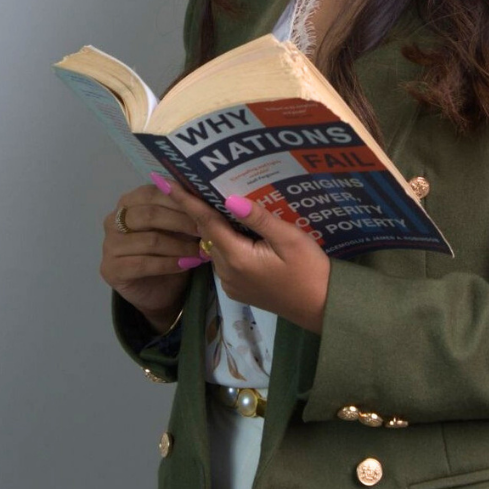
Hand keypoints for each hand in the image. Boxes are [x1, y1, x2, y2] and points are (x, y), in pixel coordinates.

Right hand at [99, 180, 205, 333]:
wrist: (158, 291)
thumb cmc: (169, 252)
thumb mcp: (178, 228)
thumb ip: (184, 210)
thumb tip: (204, 198)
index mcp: (128, 202)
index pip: (152, 193)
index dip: (179, 200)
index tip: (204, 209)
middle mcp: (113, 220)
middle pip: (150, 215)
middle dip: (182, 222)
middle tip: (206, 231)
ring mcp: (109, 245)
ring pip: (150, 240)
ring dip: (180, 246)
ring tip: (201, 252)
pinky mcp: (111, 268)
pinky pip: (144, 264)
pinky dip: (169, 264)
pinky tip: (187, 265)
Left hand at [161, 182, 331, 334]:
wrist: (321, 307)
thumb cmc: (311, 270)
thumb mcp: (290, 239)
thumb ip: (259, 219)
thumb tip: (230, 198)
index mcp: (237, 258)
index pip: (205, 222)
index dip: (186, 200)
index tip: (166, 182)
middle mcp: (227, 272)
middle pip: (207, 234)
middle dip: (199, 210)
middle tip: (192, 183)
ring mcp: (231, 284)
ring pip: (214, 247)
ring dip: (213, 227)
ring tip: (214, 202)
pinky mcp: (238, 289)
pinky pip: (224, 260)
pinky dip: (225, 243)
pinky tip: (234, 229)